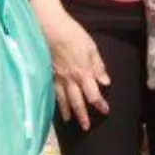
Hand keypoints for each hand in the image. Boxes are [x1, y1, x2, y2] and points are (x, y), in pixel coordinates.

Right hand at [34, 0, 108, 129]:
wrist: (51, 28)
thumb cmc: (73, 35)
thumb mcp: (91, 48)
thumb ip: (98, 66)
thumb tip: (105, 82)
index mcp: (84, 72)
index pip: (93, 94)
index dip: (99, 104)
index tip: (105, 111)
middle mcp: (71, 79)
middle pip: (78, 101)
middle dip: (83, 115)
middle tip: (86, 127)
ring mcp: (58, 78)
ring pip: (63, 99)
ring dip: (67, 112)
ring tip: (70, 121)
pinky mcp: (49, 74)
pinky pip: (53, 91)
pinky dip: (55, 101)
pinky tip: (56, 105)